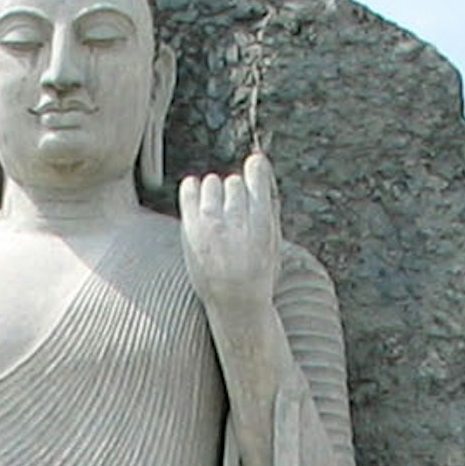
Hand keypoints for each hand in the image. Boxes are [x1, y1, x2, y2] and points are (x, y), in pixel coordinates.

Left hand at [180, 148, 282, 317]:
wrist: (235, 304)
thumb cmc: (259, 271)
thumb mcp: (275, 237)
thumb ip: (269, 201)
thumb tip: (259, 161)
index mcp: (262, 219)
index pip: (256, 171)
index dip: (256, 168)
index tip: (254, 170)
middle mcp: (236, 219)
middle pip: (233, 181)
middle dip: (235, 193)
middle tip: (235, 214)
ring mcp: (211, 224)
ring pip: (212, 183)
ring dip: (215, 193)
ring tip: (217, 214)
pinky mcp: (191, 229)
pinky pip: (189, 189)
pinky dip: (193, 188)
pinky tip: (197, 194)